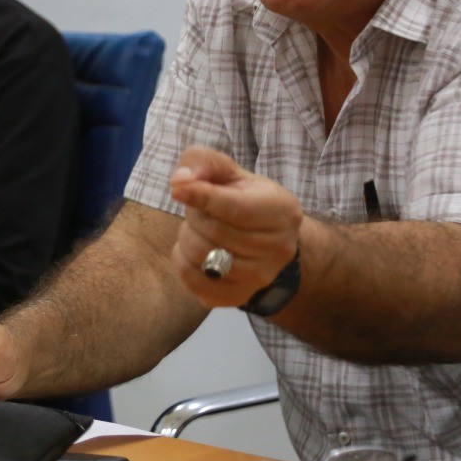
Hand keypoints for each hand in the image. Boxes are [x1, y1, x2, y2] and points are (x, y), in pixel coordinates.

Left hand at [168, 145, 303, 307]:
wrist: (262, 237)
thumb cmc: (241, 196)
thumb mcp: (228, 170)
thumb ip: (204, 163)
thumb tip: (181, 181)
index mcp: (282, 211)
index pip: (237, 208)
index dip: (202, 197)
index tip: (177, 189)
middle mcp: (279, 249)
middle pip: (215, 232)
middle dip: (195, 215)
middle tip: (199, 209)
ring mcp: (261, 278)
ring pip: (203, 257)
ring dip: (188, 237)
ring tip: (198, 229)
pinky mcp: (238, 298)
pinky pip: (194, 281)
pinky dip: (183, 262)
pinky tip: (194, 250)